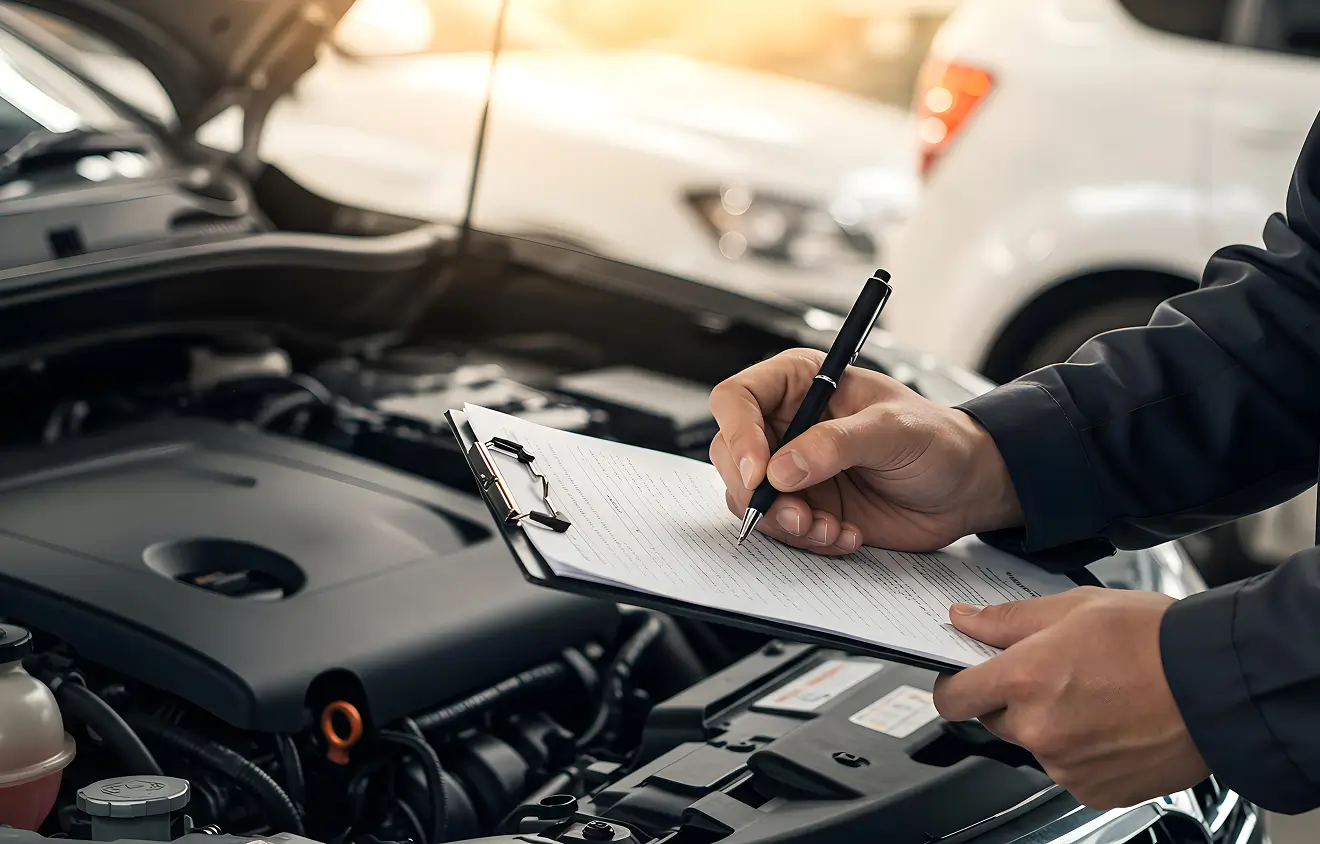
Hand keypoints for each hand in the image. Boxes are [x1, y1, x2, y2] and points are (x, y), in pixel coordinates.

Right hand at [708, 348, 1022, 552]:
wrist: (965, 488)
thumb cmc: (937, 438)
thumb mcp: (892, 430)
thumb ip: (836, 444)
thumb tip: (783, 467)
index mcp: (799, 384)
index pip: (738, 398)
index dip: (738, 434)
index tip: (759, 472)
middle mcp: (787, 425)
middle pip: (731, 454)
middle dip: (756, 492)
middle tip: (795, 513)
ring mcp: (793, 470)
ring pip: (749, 498)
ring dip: (783, 523)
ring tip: (827, 528)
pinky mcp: (806, 508)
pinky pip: (780, 530)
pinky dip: (807, 541)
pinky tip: (845, 535)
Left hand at [932, 587, 1209, 808]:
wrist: (1219, 684)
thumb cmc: (1155, 639)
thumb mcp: (1073, 607)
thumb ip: (1007, 620)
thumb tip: (965, 621)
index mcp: (1024, 679)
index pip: (952, 696)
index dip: (954, 683)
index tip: (964, 675)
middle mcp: (1039, 729)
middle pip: (993, 719)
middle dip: (1012, 697)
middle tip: (1055, 672)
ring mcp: (1066, 765)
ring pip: (1033, 743)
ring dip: (1049, 723)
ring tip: (1095, 693)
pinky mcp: (1093, 790)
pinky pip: (1067, 768)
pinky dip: (1080, 749)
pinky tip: (1111, 721)